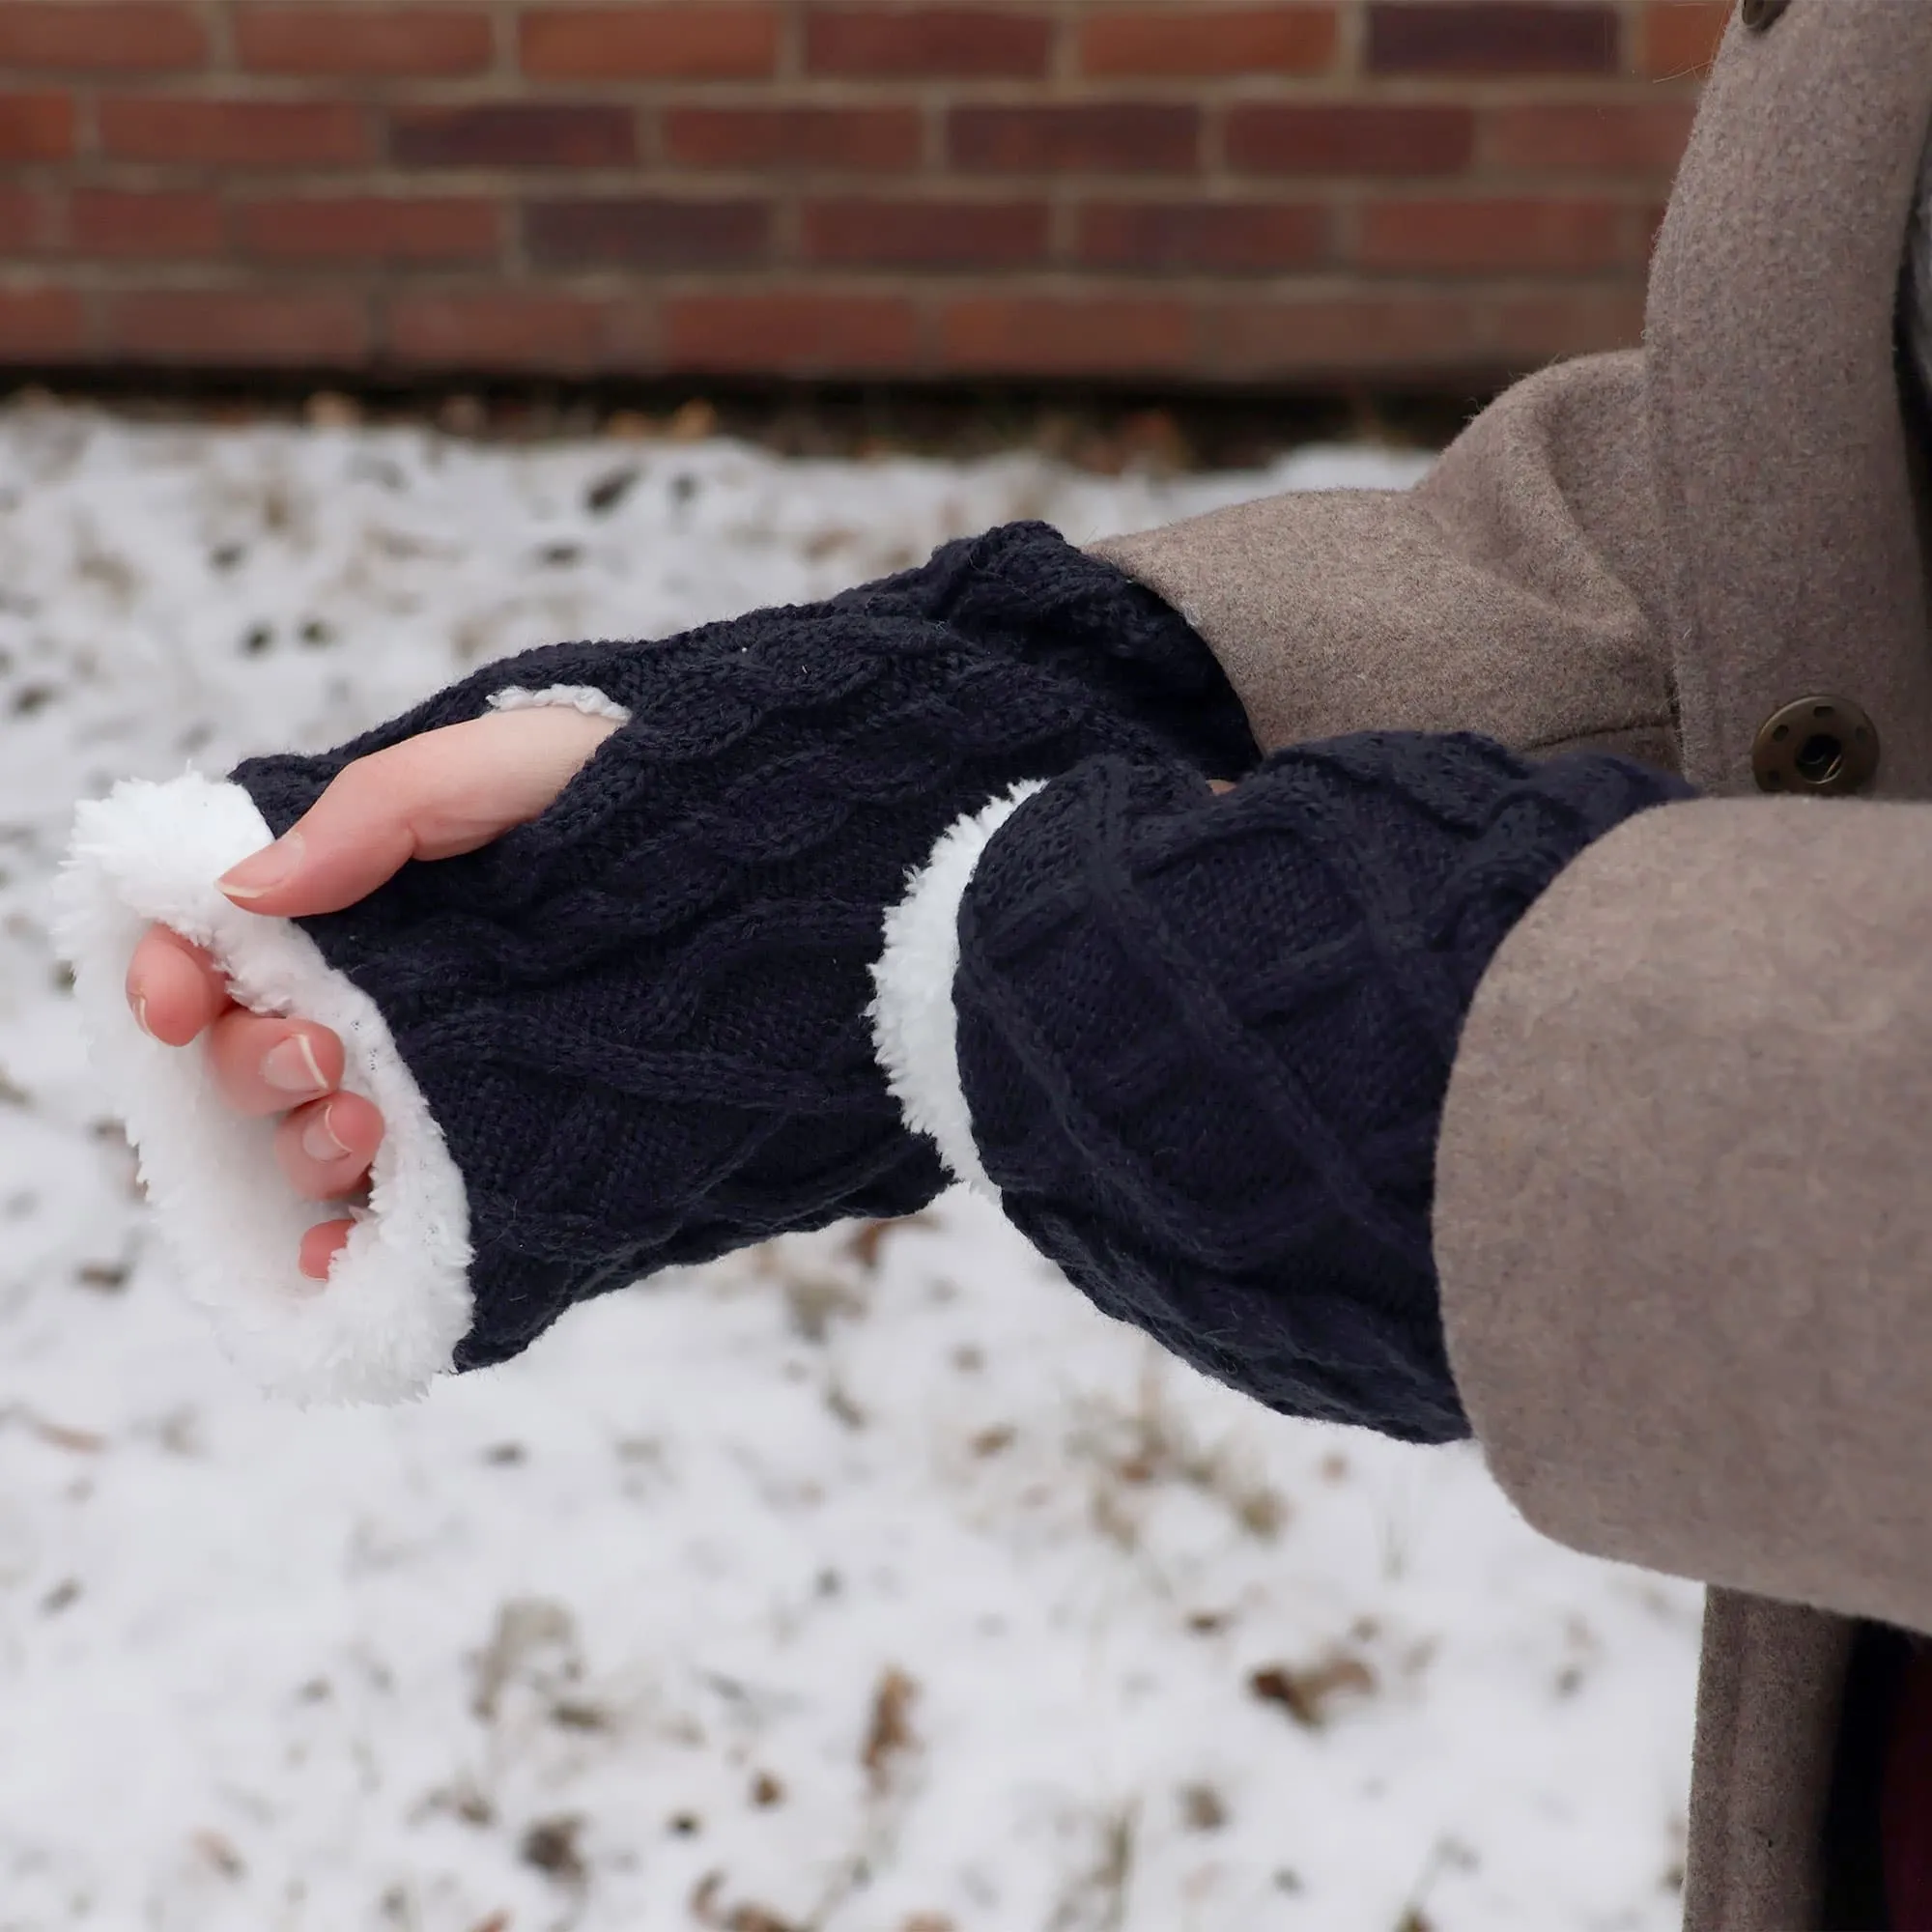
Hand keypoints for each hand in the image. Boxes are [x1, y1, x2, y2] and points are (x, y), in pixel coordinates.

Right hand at [122, 706, 619, 1281]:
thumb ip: (390, 808)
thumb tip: (244, 886)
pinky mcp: (519, 1162)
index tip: (174, 995)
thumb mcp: (528, 761)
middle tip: (323, 1048)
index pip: (231, 944)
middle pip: (255, 1052)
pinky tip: (349, 1246)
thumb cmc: (674, 801)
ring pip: (315, 1140)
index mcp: (388, 899)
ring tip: (366, 1123)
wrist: (813, 887)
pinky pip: (403, 1224)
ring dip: (304, 1143)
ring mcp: (459, 1086)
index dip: (175, 971)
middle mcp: (409, 997)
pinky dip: (349, 1246)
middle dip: (251, 1060)